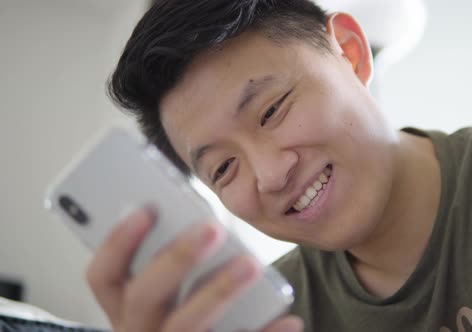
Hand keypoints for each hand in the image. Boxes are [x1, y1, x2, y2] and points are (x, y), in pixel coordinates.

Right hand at [86, 208, 302, 331]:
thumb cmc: (182, 310)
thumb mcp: (165, 291)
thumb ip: (170, 261)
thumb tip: (199, 221)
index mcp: (124, 304)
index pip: (102, 276)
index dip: (118, 243)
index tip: (145, 210)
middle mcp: (139, 329)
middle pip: (144, 296)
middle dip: (177, 259)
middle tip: (213, 228)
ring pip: (186, 325)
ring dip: (218, 291)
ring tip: (252, 264)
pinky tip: (289, 320)